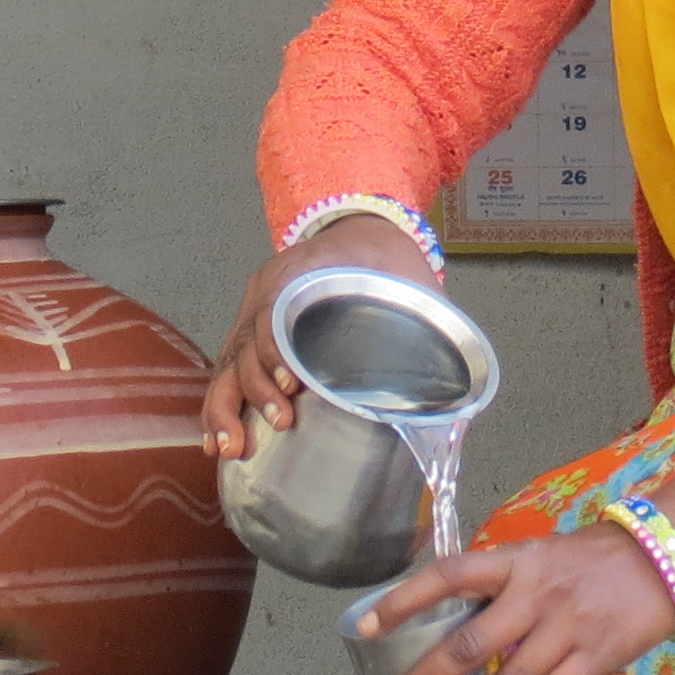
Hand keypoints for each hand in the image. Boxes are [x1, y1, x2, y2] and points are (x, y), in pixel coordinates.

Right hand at [200, 215, 436, 462]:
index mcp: (300, 271)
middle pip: (242, 341)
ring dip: (226, 407)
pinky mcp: (252, 334)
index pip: (272, 308)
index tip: (290, 382)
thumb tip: (455, 397)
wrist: (365, 228)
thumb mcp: (410, 280)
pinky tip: (219, 440)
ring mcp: (254, 312)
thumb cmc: (386, 259)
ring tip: (232, 447)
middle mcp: (267, 290)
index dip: (275, 348)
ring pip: (228, 362)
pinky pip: (229, 369)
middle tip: (280, 421)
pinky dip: (221, 404)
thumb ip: (428, 326)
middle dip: (251, 388)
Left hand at [355, 474, 674, 674]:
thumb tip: (459, 625)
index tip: (365, 625)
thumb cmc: (596, 557)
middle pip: (466, 646)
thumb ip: (503, 587)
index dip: (403, 600)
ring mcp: (565, 630)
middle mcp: (535, 595)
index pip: (447, 575)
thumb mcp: (541, 554)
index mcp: (516, 561)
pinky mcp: (594, 659)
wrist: (668, 558)